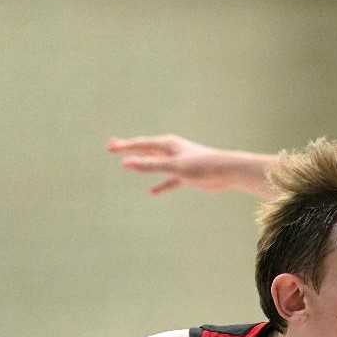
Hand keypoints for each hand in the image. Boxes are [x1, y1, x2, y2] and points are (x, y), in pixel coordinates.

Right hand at [107, 134, 232, 194]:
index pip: (140, 144)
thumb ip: (149, 165)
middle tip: (112, 147)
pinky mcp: (186, 176)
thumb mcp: (172, 166)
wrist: (227, 172)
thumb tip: (126, 163)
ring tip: (127, 165)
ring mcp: (178, 163)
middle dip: (129, 149)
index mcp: (167, 144)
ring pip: (155, 164)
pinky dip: (160, 185)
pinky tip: (152, 192)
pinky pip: (168, 181)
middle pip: (145, 150)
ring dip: (141, 164)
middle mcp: (171, 151)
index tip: (109, 147)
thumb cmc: (201, 166)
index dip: (124, 146)